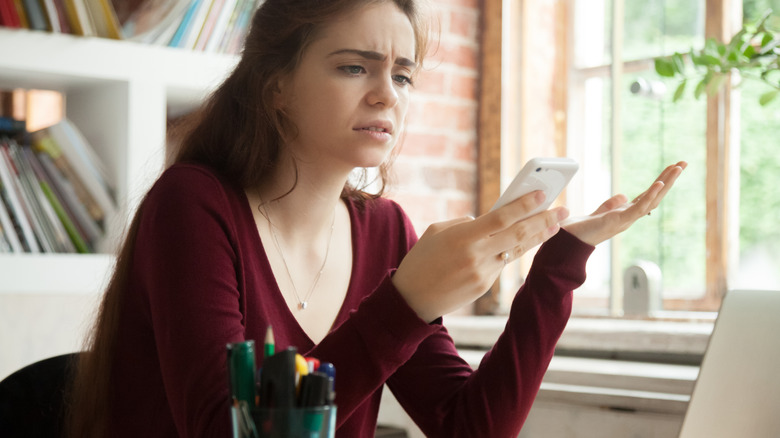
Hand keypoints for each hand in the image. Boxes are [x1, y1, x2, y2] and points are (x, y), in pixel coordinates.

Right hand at [393, 191, 568, 321]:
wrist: (411, 299)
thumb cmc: (421, 260)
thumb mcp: (437, 232)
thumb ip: (464, 223)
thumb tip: (486, 220)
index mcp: (463, 237)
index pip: (501, 217)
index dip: (524, 205)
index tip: (542, 194)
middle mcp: (477, 255)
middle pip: (518, 234)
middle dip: (543, 221)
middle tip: (563, 210)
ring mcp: (483, 273)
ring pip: (515, 250)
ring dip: (537, 237)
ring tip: (554, 225)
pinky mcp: (485, 286)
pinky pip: (501, 264)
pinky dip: (510, 252)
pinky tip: (522, 242)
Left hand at [562, 161, 686, 245]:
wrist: (567, 242)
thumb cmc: (580, 230)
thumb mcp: (598, 213)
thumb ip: (611, 205)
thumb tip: (624, 196)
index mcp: (625, 213)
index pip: (647, 195)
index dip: (660, 182)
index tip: (672, 167)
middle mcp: (629, 217)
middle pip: (655, 196)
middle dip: (670, 179)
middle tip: (683, 162)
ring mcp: (625, 220)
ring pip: (652, 200)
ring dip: (666, 183)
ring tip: (678, 167)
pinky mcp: (618, 222)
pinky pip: (639, 208)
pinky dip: (650, 196)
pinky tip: (660, 183)